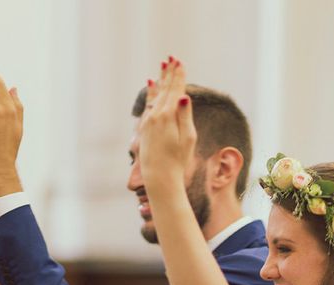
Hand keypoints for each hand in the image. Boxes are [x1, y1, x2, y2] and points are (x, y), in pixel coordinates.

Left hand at [138, 57, 196, 194]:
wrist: (159, 176)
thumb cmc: (178, 160)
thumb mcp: (188, 138)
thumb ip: (185, 116)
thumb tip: (184, 96)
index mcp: (168, 116)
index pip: (175, 91)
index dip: (179, 76)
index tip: (180, 62)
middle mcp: (155, 115)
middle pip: (164, 90)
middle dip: (169, 74)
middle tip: (172, 58)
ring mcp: (148, 121)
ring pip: (156, 95)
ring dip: (161, 80)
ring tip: (163, 66)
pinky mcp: (145, 127)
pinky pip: (149, 103)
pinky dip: (152, 92)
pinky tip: (151, 84)